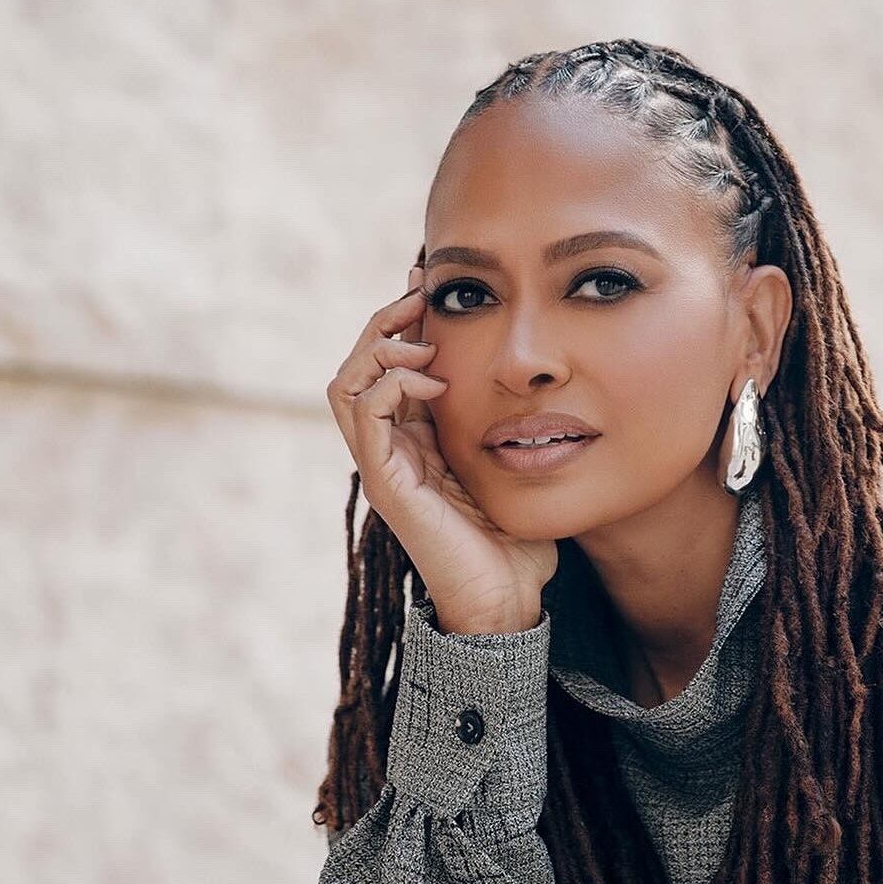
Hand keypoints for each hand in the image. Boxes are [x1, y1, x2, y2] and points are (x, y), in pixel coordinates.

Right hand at [325, 266, 556, 633]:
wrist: (507, 598)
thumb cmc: (515, 539)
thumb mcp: (511, 462)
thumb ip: (507, 423)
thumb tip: (536, 377)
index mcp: (414, 442)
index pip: (387, 369)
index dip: (402, 324)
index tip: (431, 285)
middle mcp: (389, 450)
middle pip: (356, 368)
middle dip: (384, 323)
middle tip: (420, 294)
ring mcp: (383, 466)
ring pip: (346, 386)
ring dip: (379, 348)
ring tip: (419, 334)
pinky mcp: (386, 483)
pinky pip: (365, 417)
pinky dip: (391, 385)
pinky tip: (433, 381)